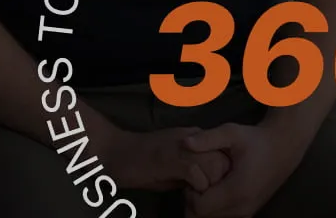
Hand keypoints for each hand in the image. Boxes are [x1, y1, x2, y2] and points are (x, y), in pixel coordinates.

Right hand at [99, 127, 232, 192]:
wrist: (112, 151)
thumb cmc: (139, 161)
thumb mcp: (172, 165)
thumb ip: (191, 170)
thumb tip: (209, 185)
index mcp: (191, 138)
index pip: (223, 155)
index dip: (221, 175)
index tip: (211, 188)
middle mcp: (190, 138)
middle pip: (224, 159)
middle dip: (219, 181)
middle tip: (205, 195)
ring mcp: (180, 147)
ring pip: (214, 165)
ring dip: (209, 185)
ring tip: (197, 196)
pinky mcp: (169, 158)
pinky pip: (197, 174)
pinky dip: (195, 188)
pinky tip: (186, 193)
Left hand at [181, 123, 300, 217]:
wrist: (283, 148)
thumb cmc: (255, 139)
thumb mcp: (231, 132)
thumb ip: (207, 139)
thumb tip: (185, 142)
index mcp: (237, 191)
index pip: (199, 207)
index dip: (189, 192)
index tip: (192, 175)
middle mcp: (242, 207)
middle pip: (203, 216)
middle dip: (194, 199)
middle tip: (197, 177)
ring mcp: (247, 212)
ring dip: (204, 204)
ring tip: (206, 181)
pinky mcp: (249, 211)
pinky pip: (224, 217)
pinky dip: (214, 207)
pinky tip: (215, 188)